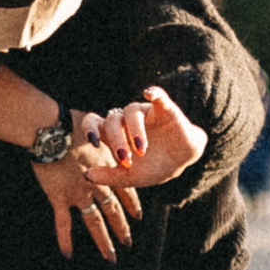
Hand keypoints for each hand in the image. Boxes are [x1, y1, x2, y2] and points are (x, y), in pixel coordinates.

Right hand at [34, 120, 140, 261]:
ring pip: (94, 222)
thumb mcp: (96, 128)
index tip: (139, 215)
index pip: (124, 189)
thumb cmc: (72, 124)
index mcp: (106, 168)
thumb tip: (107, 134)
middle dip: (121, 227)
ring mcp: (78, 194)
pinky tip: (68, 255)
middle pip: (112, 210)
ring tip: (111, 256)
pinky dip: (65, 240)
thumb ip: (104, 136)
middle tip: (128, 243)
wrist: (53, 131)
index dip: (131, 203)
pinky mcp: (60, 198)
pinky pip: (63, 223)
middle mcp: (96, 184)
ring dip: (103, 240)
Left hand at [84, 88, 206, 187]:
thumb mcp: (130, 176)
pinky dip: (154, 93)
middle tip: (126, 159)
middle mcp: (126, 121)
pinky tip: (149, 94)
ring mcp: (145, 112)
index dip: (90, 129)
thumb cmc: (153, 166)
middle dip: (117, 141)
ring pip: (131, 111)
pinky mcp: (164, 109)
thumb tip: (87, 175)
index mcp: (115, 134)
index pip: (94, 123)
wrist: (182, 162)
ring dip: (135, 130)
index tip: (94, 143)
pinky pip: (158, 96)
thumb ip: (109, 176)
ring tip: (142, 150)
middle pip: (112, 121)